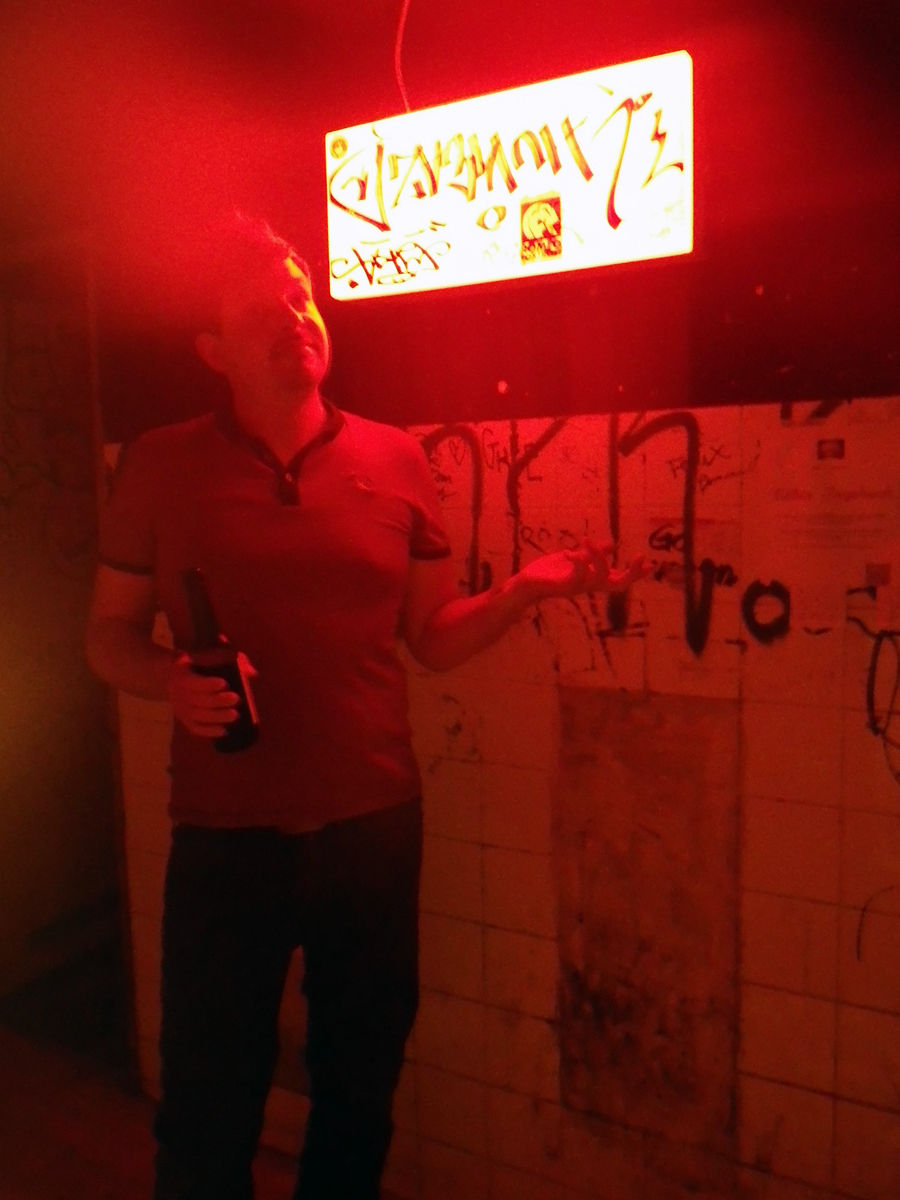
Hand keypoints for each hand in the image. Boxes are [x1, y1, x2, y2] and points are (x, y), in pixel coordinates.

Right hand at [166, 652, 239, 737]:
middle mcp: (176, 692)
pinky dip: (209, 731)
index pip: (193, 682)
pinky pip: (195, 728)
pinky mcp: (183, 718)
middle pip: (198, 701)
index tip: (224, 683)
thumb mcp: (212, 653)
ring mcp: (179, 707)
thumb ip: (233, 659)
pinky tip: (224, 731)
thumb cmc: (199, 660)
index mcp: (181, 673)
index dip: (208, 684)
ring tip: (235, 715)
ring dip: (217, 717)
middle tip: (236, 699)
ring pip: (197, 716)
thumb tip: (253, 674)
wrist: (173, 672)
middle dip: (218, 701)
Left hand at [517, 539, 650, 601]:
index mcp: (592, 579)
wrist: (527, 584)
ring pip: (600, 577)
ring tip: (589, 542)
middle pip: (618, 584)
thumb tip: (612, 545)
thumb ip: (591, 554)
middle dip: (631, 573)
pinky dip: (578, 562)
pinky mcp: (565, 586)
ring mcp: (578, 587)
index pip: (619, 578)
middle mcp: (589, 585)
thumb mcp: (574, 558)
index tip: (651, 565)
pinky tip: (571, 552)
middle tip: (639, 557)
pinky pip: (578, 575)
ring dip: (598, 558)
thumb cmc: (549, 573)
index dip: (635, 573)